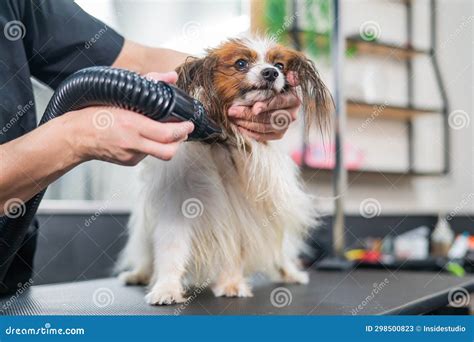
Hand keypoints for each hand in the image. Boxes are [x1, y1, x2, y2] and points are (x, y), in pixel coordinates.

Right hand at [65, 71, 193, 165]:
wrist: (75, 136)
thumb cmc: (95, 113)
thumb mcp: (121, 93)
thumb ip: (150, 82)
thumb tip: (170, 77)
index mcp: (131, 125)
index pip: (167, 134)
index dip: (183, 130)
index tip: (189, 124)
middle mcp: (132, 143)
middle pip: (169, 150)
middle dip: (180, 140)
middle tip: (183, 131)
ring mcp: (131, 155)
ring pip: (160, 153)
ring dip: (167, 143)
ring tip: (165, 132)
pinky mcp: (129, 162)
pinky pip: (148, 155)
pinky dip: (152, 146)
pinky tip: (146, 136)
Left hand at [227, 72, 300, 140]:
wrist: (275, 97)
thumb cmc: (274, 86)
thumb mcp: (279, 79)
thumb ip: (284, 77)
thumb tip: (292, 75)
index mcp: (294, 100)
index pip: (279, 102)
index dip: (267, 105)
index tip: (254, 108)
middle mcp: (292, 115)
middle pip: (269, 117)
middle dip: (248, 114)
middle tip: (233, 110)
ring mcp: (285, 127)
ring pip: (264, 128)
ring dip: (246, 123)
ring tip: (233, 117)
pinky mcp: (277, 134)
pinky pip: (262, 136)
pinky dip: (249, 132)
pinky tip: (239, 126)